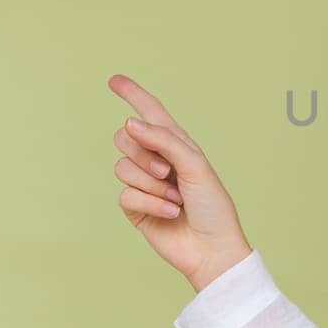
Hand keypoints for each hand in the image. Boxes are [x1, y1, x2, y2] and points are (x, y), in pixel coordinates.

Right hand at [107, 74, 252, 291]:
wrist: (212, 247)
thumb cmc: (213, 205)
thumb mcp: (195, 165)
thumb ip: (163, 140)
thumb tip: (128, 123)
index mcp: (176, 144)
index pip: (150, 113)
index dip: (133, 94)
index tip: (114, 80)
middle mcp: (157, 160)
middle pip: (124, 137)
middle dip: (144, 154)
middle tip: (168, 172)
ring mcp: (143, 183)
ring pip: (122, 166)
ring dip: (151, 184)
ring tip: (176, 197)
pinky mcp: (134, 207)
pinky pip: (126, 194)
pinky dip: (150, 202)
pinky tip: (170, 212)